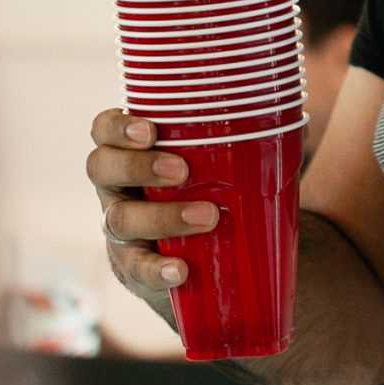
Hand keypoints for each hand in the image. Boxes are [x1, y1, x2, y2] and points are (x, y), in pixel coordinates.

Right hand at [86, 108, 224, 336]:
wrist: (209, 255)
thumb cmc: (214, 190)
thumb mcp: (215, 162)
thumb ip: (234, 138)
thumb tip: (282, 114)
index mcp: (130, 152)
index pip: (104, 130)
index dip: (117, 127)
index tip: (150, 130)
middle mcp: (116, 188)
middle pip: (102, 168)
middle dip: (138, 166)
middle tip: (182, 171)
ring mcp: (120, 229)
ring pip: (120, 219)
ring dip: (163, 216)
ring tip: (207, 217)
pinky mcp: (133, 268)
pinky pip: (137, 269)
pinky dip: (159, 269)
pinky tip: (181, 270)